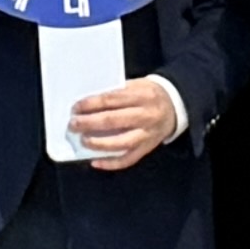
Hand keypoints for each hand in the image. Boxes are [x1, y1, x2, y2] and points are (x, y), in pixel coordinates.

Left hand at [67, 74, 187, 167]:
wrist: (176, 105)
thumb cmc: (150, 93)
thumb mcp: (137, 85)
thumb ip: (117, 93)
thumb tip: (89, 105)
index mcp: (142, 95)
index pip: (112, 99)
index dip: (91, 104)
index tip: (76, 107)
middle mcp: (146, 115)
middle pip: (113, 120)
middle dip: (90, 123)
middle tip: (73, 124)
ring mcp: (148, 134)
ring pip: (121, 142)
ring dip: (99, 143)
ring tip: (84, 141)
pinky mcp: (148, 148)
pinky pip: (129, 159)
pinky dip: (111, 163)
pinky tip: (96, 162)